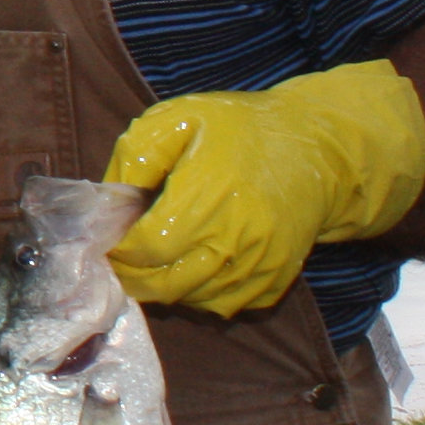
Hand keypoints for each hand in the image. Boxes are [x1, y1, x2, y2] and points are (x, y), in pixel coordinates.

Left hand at [104, 58, 424, 317]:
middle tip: (121, 260)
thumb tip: (112, 200)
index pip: (148, 247)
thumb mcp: (179, 119)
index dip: (119, 250)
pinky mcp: (277, 278)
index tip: (109, 239)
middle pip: (166, 284)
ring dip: (166, 289)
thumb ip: (137, 156)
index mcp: (208, 194)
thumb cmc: (239, 129)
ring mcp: (260, 263)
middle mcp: (236, 237)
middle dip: (133, 277)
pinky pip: (227, 306)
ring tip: (155, 262)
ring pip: (195, 301)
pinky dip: (202, 295)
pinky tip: (193, 268)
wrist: (315, 147)